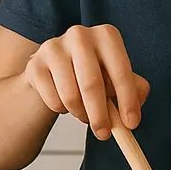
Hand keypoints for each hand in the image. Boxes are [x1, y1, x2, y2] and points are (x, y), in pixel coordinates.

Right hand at [23, 24, 151, 139]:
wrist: (56, 70)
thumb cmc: (94, 73)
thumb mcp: (118, 77)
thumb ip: (135, 90)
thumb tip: (132, 112)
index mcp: (106, 35)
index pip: (120, 71)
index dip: (127, 101)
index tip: (131, 125)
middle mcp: (80, 35)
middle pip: (91, 84)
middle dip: (100, 115)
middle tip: (105, 134)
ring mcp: (54, 48)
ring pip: (70, 95)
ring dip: (81, 114)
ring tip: (85, 115)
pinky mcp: (35, 64)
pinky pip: (53, 100)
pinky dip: (62, 110)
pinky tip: (66, 103)